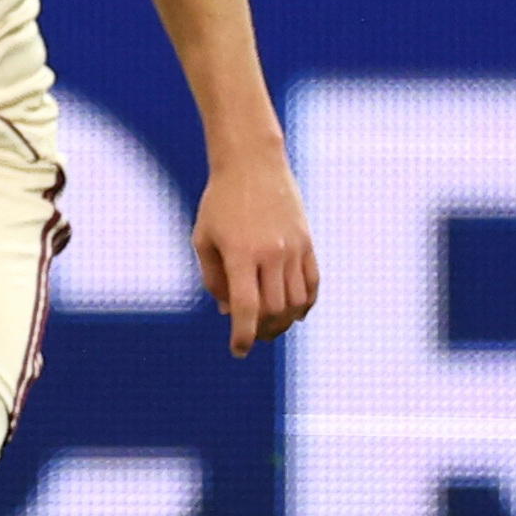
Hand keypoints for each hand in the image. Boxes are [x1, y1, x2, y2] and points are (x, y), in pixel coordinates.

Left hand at [195, 149, 317, 357]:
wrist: (253, 164)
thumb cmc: (220, 203)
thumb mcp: (203, 239)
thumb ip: (213, 278)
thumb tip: (228, 312)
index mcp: (241, 253)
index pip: (247, 307)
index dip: (243, 335)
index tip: (239, 351)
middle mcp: (271, 253)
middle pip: (275, 309)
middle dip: (264, 331)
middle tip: (253, 336)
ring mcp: (294, 248)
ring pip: (296, 301)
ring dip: (285, 321)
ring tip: (271, 327)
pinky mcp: (308, 242)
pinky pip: (313, 283)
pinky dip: (306, 304)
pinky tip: (294, 313)